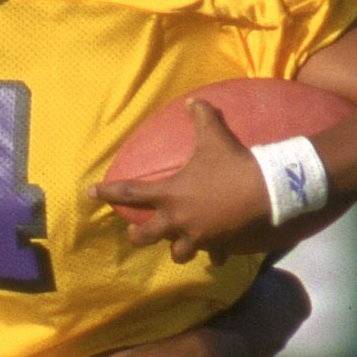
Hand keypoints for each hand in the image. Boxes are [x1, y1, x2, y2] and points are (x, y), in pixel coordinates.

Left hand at [98, 104, 289, 261]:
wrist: (266, 192)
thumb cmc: (233, 165)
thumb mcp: (215, 137)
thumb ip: (201, 118)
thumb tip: (193, 101)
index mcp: (171, 194)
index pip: (130, 192)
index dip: (107, 191)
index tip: (90, 192)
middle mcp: (179, 220)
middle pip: (146, 235)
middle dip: (137, 235)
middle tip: (135, 232)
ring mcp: (199, 236)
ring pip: (178, 253)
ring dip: (177, 249)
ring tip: (180, 244)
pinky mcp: (220, 246)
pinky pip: (214, 256)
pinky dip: (215, 255)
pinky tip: (218, 254)